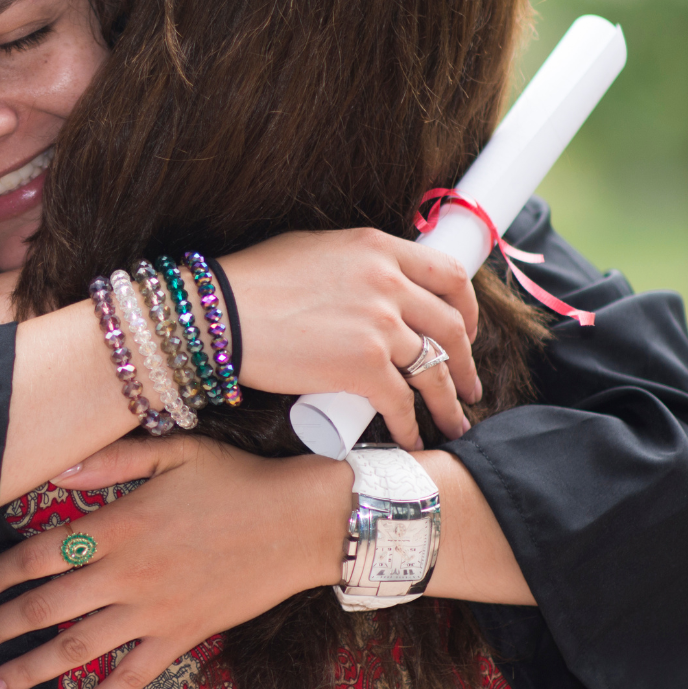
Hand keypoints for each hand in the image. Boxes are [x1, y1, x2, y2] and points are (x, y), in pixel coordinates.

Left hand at [0, 436, 351, 688]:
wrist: (301, 522)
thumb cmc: (237, 480)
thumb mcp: (176, 452)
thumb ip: (113, 462)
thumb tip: (58, 472)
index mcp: (118, 526)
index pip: (38, 555)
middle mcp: (127, 574)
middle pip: (45, 608)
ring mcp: (154, 611)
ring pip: (78, 648)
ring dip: (30, 671)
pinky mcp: (181, 635)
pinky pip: (134, 676)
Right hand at [220, 229, 483, 447]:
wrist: (219, 314)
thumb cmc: (252, 283)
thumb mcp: (315, 250)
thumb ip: (356, 264)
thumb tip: (373, 284)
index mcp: (379, 248)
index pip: (449, 274)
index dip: (466, 309)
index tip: (464, 332)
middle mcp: (389, 283)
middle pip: (450, 327)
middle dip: (466, 363)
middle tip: (468, 385)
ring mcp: (380, 326)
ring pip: (434, 371)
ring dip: (449, 403)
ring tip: (454, 422)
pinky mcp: (364, 368)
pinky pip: (403, 404)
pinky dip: (412, 427)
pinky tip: (412, 439)